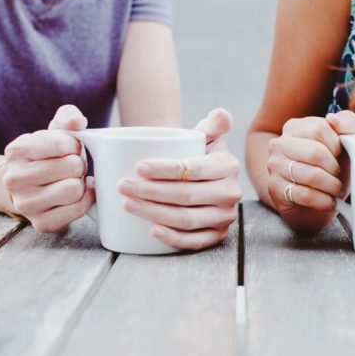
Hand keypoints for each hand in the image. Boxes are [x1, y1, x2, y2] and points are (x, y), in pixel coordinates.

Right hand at [1, 105, 93, 232]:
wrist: (24, 187)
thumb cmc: (46, 155)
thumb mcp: (52, 130)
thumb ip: (67, 117)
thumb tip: (77, 121)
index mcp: (17, 150)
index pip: (64, 144)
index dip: (75, 145)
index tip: (68, 149)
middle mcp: (15, 178)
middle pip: (73, 167)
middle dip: (79, 165)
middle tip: (71, 168)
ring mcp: (25, 203)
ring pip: (75, 189)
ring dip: (81, 183)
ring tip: (72, 180)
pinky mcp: (40, 223)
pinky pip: (76, 210)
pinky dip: (83, 202)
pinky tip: (76, 196)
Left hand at [118, 108, 241, 250]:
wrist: (201, 178)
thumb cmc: (198, 154)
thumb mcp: (207, 136)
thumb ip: (213, 123)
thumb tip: (221, 114)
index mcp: (228, 165)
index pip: (192, 169)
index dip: (164, 169)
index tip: (137, 167)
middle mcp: (231, 192)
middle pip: (186, 195)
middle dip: (151, 192)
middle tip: (123, 186)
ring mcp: (225, 216)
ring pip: (187, 219)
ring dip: (154, 213)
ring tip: (128, 204)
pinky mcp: (217, 235)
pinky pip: (195, 241)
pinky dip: (174, 238)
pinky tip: (152, 230)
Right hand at [266, 110, 354, 217]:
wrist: (310, 199)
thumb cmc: (329, 166)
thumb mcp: (344, 142)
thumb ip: (346, 123)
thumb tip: (333, 118)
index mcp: (295, 127)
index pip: (320, 128)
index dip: (337, 145)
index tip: (340, 156)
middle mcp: (279, 143)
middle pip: (315, 152)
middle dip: (334, 169)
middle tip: (339, 177)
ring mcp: (274, 166)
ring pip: (310, 175)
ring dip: (331, 187)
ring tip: (335, 190)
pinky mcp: (274, 188)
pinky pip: (304, 194)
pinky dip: (323, 201)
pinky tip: (328, 201)